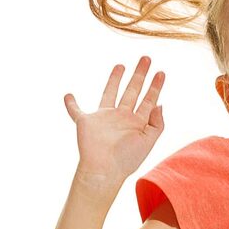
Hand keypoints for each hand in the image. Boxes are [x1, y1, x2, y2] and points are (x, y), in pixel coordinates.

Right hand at [63, 53, 166, 191]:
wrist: (104, 170)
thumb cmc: (126, 159)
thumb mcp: (148, 141)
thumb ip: (156, 123)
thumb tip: (159, 104)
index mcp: (137, 123)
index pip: (148, 100)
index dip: (155, 87)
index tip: (161, 73)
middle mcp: (121, 117)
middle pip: (133, 91)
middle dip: (140, 75)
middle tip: (146, 59)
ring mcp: (104, 119)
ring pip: (110, 93)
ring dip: (115, 79)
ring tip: (121, 65)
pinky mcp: (86, 122)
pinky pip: (76, 111)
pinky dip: (71, 104)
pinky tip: (68, 95)